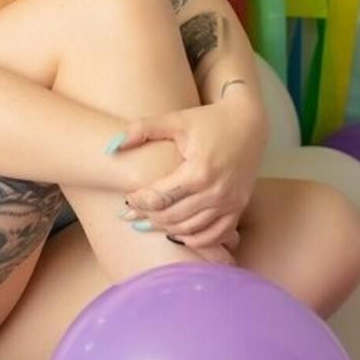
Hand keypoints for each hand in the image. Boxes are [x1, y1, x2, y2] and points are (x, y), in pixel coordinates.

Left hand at [116, 102, 265, 246]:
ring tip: (150, 222)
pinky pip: (216, 235)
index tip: (126, 200)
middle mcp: (216, 191)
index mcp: (198, 171)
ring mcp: (230, 202)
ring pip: (191, 229)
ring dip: (167, 230)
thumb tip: (111, 146)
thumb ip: (142, 129)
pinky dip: (195, 239)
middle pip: (173, 217)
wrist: (249, 122)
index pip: (160, 198)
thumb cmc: (209, 120)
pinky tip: (178, 233)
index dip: (139, 202)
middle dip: (148, 217)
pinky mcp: (239, 206)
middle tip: (132, 214)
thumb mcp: (176, 119)